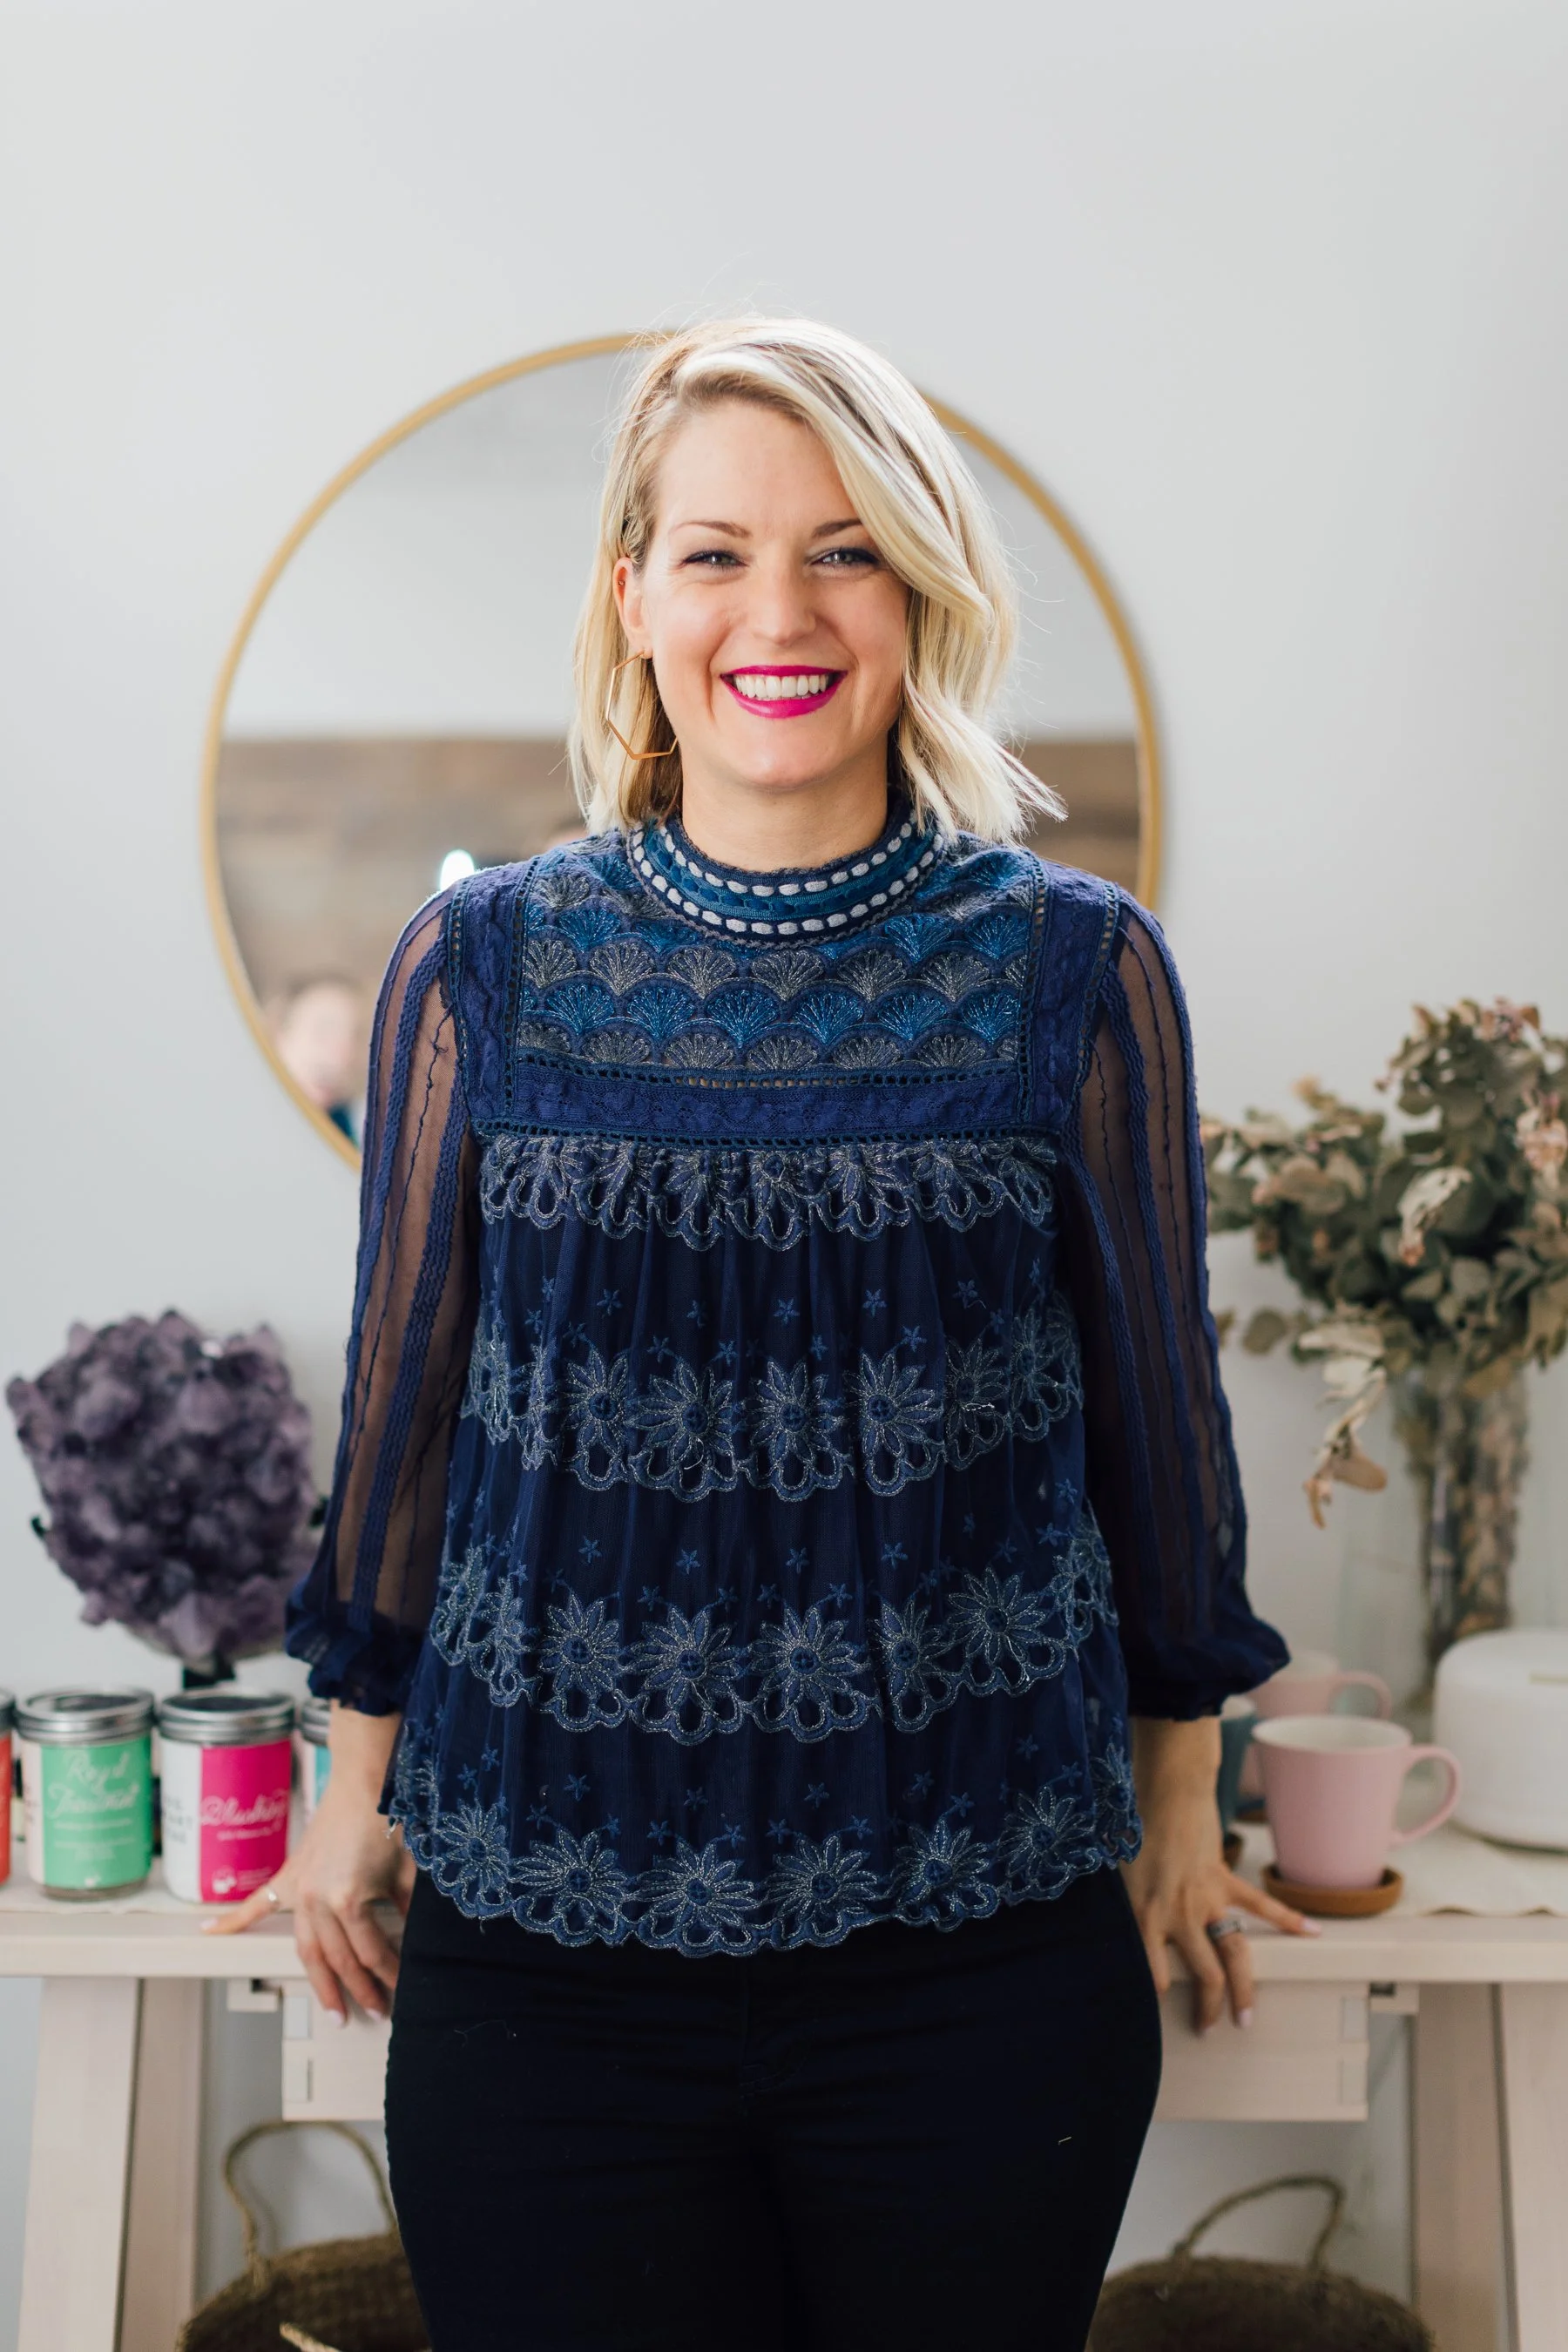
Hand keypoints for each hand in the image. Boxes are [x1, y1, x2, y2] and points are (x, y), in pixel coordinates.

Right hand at [204, 1705, 411, 2023]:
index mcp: (348, 1900)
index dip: (389, 1973)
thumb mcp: (407, 1872)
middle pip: (338, 1959)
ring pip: (307, 1949)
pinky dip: (232, 1921)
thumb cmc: (388, 1819)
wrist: (365, 1780)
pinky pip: (257, 1902)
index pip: (371, 1952)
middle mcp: (318, 1901)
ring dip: (320, 1981)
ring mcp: (299, 1890)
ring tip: (333, 2008)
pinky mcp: (290, 1875)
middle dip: (358, 1989)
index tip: (402, 1986)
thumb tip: (419, 1944)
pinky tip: (209, 1934)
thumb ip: (410, 1911)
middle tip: (374, 2010)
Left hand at [1121, 1716, 1319, 2031]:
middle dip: (1210, 2007)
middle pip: (1206, 1973)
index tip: (1154, 2019)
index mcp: (1147, 1917)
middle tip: (1211, 2029)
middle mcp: (1180, 1916)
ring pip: (1235, 1953)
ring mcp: (1208, 1900)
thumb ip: (1126, 1913)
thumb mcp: (1118, 1882)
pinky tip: (1312, 1935)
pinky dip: (1288, 1920)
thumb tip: (1117, 1940)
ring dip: (1243, 1988)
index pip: (1153, 1973)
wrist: (1163, 1796)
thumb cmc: (1133, 1837)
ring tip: (1246, 2017)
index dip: (1157, 1998)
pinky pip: (1261, 1905)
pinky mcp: (1226, 1881)